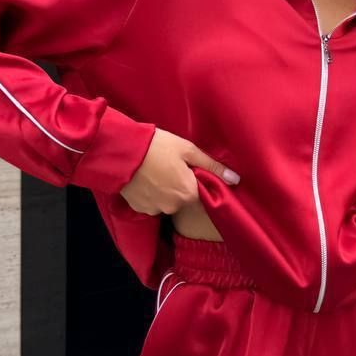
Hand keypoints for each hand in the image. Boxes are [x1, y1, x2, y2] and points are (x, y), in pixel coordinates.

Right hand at [119, 128, 239, 215]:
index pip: (202, 193)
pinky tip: (145, 177)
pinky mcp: (139, 208)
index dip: (197, 180)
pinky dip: (150, 193)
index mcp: (188, 193)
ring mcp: (154, 209)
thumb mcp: (187, 150)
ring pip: (167, 201)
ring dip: (164, 189)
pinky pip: (151, 202)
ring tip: (155, 170)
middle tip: (170, 165)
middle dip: (180, 184)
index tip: (189, 169)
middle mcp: (173, 206)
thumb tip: (235, 179)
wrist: (120, 150)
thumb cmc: (156, 146)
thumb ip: (212, 166)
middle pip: (184, 198)